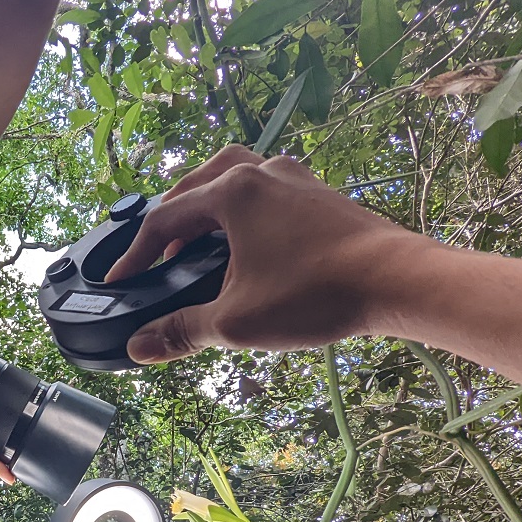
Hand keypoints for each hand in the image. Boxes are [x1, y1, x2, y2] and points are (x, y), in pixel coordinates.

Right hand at [105, 145, 430, 363]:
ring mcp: (296, 179)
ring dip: (209, 201)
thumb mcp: (236, 321)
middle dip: (170, 217)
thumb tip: (138, 347)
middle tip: (158, 252)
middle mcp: (262, 173)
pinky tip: (251, 242)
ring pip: (237, 174)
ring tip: (200, 237)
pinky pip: (269, 188)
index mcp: (232, 192)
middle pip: (198, 183)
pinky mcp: (322, 195)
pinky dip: (246, 207)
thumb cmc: (318, 293)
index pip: (165, 218)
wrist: (399, 281)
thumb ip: (181, 332)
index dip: (136, 254)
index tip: (122, 280)